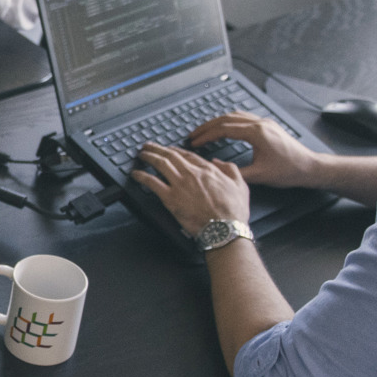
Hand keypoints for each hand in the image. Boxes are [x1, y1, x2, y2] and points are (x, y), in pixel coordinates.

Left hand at [131, 144, 250, 237]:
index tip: (169, 149)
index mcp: (208, 170)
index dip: (176, 150)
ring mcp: (180, 185)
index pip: (188, 155)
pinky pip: (152, 183)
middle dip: (158, 149)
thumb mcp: (241, 185)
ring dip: (148, 157)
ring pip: (160, 164)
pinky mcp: (170, 198)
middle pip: (171, 156)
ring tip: (141, 154)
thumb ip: (230, 169)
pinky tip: (135, 174)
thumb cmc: (233, 212)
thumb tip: (218, 162)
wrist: (224, 229)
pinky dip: (141, 176)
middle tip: (148, 146)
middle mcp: (192, 174)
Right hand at [186, 111, 320, 188]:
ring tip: (205, 131)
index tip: (194, 142)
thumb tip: (215, 166)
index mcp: (257, 133)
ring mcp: (265, 123)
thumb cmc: (288, 171)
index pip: (224, 129)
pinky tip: (225, 128)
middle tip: (193, 135)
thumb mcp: (259, 175)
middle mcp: (260, 124)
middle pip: (226, 119)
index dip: (206, 136)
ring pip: (235, 116)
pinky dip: (230, 122)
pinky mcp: (268, 126)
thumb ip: (234, 171)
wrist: (310, 167)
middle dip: (207, 126)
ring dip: (218, 122)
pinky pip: (244, 118)